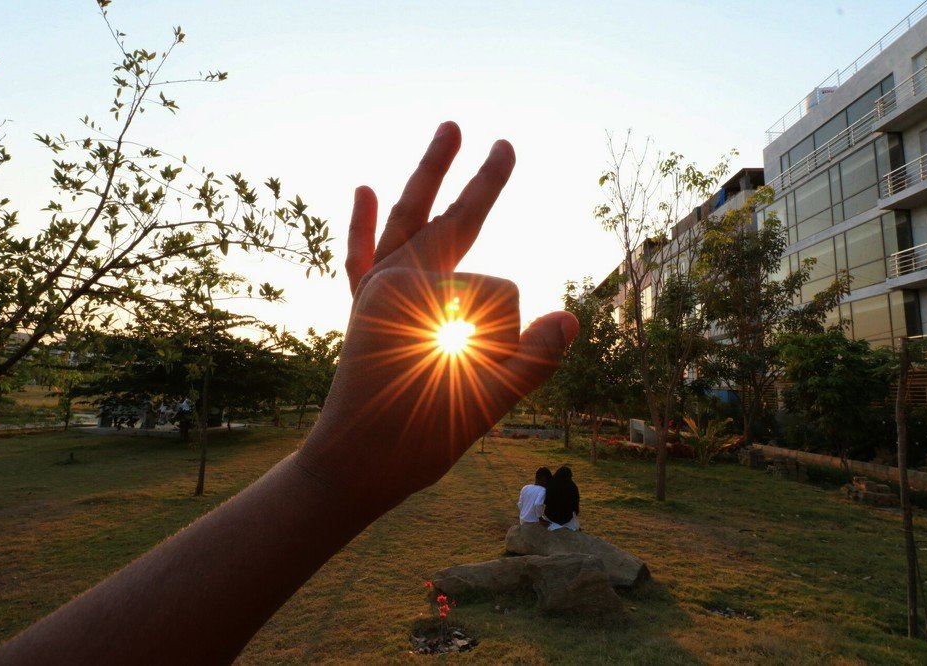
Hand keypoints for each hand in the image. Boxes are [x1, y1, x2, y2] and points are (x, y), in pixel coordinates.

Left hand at [301, 122, 578, 511]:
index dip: (507, 338)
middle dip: (481, 184)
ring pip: (411, 223)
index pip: (495, 292)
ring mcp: (375, 290)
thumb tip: (572, 318)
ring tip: (450, 129)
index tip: (484, 376)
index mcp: (419, 296)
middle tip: (504, 144)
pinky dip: (363, 225)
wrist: (354, 466)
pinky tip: (365, 190)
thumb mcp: (486, 402)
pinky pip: (361, 256)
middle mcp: (393, 281)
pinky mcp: (362, 306)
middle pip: (450, 221)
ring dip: (430, 177)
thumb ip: (532, 359)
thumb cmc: (417, 439)